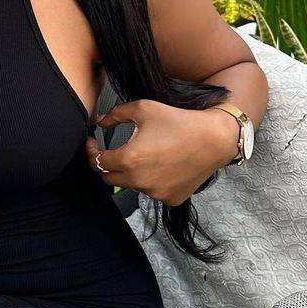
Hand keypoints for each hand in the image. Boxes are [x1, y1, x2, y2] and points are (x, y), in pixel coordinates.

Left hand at [83, 99, 238, 205]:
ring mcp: (156, 193)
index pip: (98, 161)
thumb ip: (115, 114)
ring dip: (132, 173)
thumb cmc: (178, 121)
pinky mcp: (171, 199)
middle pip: (110, 178)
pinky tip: (163, 166)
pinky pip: (153, 192)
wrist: (214, 139)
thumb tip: (99, 121)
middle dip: (108, 164)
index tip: (92, 143)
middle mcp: (139, 181)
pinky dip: (152, 181)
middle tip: (115, 151)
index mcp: (128, 160)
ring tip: (147, 155)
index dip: (92, 151)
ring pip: (132, 185)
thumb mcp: (143, 109)